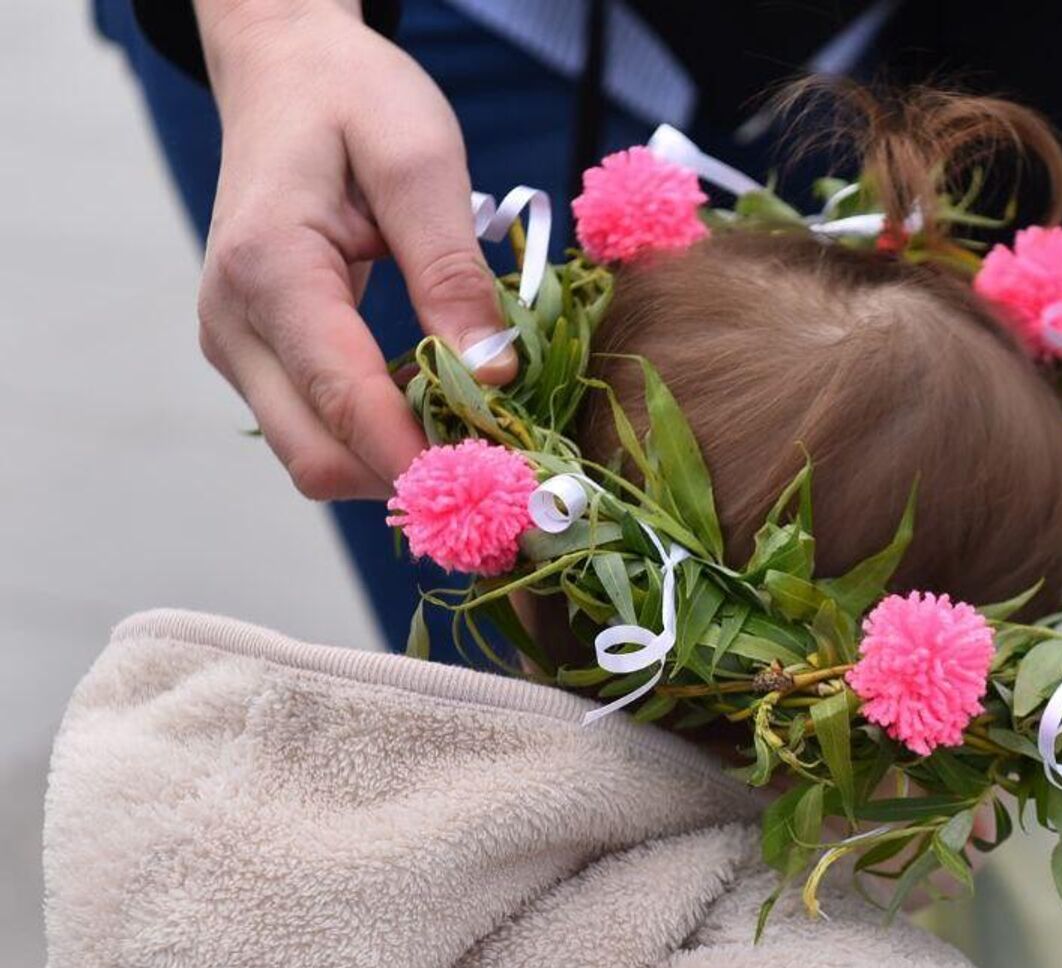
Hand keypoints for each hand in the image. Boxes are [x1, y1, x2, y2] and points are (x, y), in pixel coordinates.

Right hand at [195, 0, 512, 499]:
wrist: (284, 72)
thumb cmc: (351, 98)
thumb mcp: (419, 159)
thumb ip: (451, 270)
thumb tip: (493, 375)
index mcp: (268, 268)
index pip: (344, 401)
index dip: (423, 458)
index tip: (504, 482)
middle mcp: (233, 323)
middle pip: (320, 458)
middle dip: (412, 477)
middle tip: (508, 470)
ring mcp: (237, 347)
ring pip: (317, 457)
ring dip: (400, 464)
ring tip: (486, 438)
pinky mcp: (256, 357)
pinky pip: (319, 429)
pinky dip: (383, 439)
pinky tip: (445, 411)